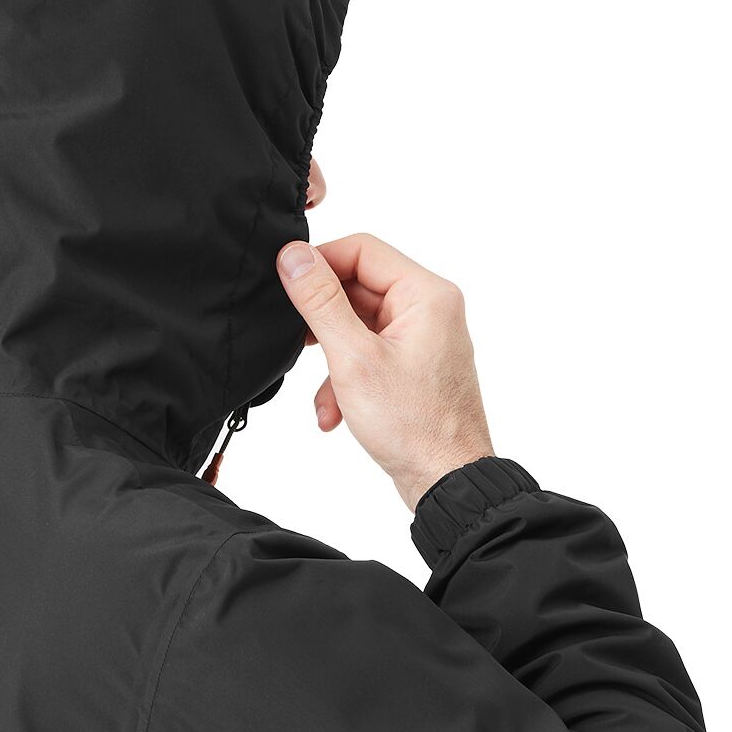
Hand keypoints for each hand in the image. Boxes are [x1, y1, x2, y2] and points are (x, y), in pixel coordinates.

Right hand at [276, 232, 494, 511]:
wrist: (446, 482)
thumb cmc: (414, 426)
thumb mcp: (353, 358)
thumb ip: (320, 302)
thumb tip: (293, 256)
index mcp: (426, 295)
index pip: (362, 249)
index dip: (318, 262)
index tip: (285, 282)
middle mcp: (429, 310)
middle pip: (357, 287)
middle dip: (322, 321)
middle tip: (297, 341)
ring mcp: (422, 339)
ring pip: (357, 325)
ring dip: (330, 358)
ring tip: (322, 390)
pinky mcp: (412, 366)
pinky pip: (367, 353)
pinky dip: (345, 379)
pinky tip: (334, 412)